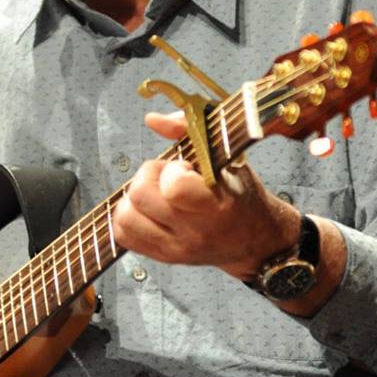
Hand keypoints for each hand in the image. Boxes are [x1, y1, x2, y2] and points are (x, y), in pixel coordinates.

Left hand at [112, 111, 301, 279]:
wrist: (252, 239)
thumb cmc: (240, 195)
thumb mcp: (227, 156)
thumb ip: (189, 129)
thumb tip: (153, 120)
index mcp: (216, 207)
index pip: (174, 188)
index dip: (172, 170)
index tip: (185, 168)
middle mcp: (193, 232)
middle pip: (139, 195)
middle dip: (148, 176)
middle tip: (168, 176)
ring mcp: (175, 249)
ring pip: (125, 217)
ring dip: (135, 198)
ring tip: (158, 194)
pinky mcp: (162, 257)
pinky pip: (123, 235)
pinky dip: (129, 217)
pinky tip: (149, 208)